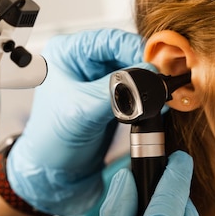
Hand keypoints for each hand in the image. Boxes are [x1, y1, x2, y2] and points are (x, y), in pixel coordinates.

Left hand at [6, 28, 143, 215]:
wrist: (54, 176)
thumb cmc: (51, 142)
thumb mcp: (82, 112)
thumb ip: (115, 91)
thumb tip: (147, 75)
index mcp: (68, 54)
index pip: (109, 39)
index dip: (135, 48)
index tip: (155, 64)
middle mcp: (83, 63)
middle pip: (125, 53)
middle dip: (146, 67)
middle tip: (163, 79)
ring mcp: (98, 82)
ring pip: (134, 72)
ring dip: (148, 82)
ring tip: (161, 92)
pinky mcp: (111, 101)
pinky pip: (135, 91)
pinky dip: (147, 96)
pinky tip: (156, 102)